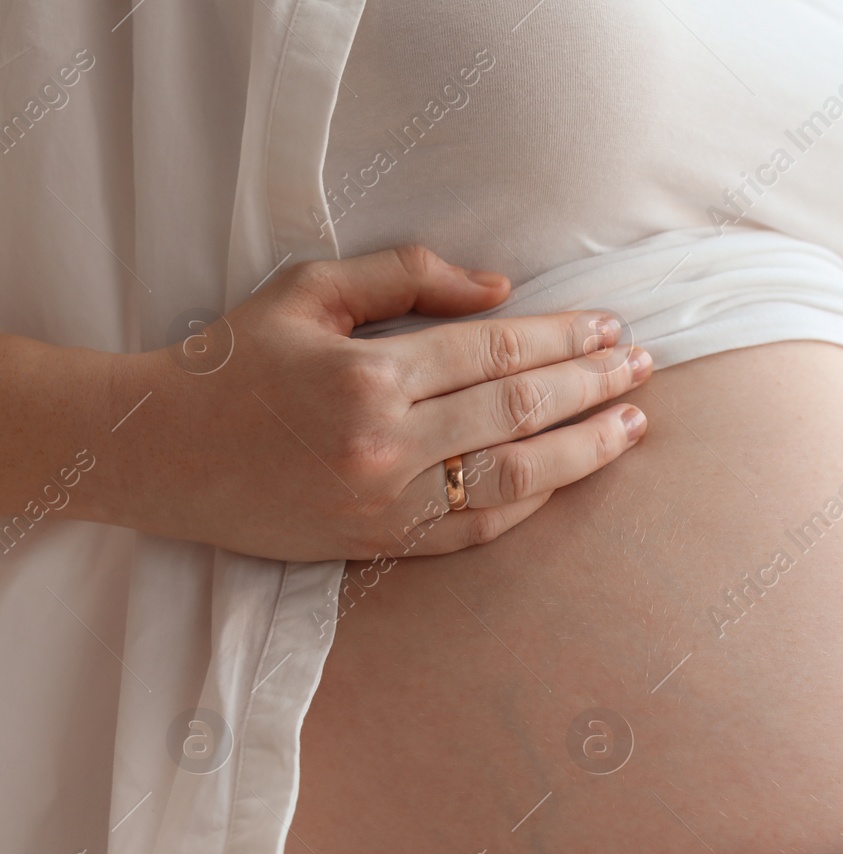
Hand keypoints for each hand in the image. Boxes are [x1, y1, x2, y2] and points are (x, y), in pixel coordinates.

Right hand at [102, 245, 650, 560]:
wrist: (159, 452)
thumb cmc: (233, 361)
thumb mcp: (308, 291)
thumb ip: (407, 277)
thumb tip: (501, 289)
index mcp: (368, 375)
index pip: (496, 351)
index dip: (563, 337)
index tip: (610, 326)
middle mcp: (385, 445)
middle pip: (519, 410)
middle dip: (591, 385)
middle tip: (641, 367)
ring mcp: (386, 504)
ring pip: (514, 477)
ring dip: (584, 449)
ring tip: (632, 424)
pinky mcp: (379, 545)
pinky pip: (476, 528)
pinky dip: (530, 502)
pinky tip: (569, 476)